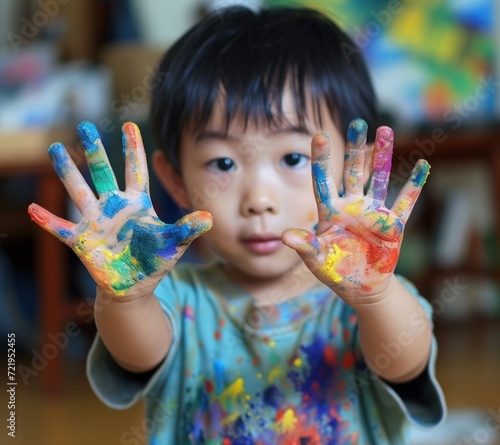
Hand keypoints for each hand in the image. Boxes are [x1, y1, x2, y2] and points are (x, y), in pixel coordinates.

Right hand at [28, 121, 211, 298]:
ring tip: (55, 149)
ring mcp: (96, 221)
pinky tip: (32, 208)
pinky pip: (61, 229)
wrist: (135, 286)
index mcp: (137, 203)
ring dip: (67, 171)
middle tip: (84, 125)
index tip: (129, 124)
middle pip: (103, 172)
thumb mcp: (173, 243)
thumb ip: (187, 230)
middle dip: (94, 150)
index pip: (136, 170)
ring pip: (79, 191)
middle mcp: (114, 206)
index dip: (132, 148)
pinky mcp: (82, 241)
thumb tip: (210, 218)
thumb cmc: (154, 261)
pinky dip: (47, 220)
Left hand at [282, 118, 428, 304]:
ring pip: (378, 179)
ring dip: (382, 157)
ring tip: (385, 131)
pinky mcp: (393, 225)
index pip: (323, 181)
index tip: (318, 135)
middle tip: (357, 122)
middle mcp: (351, 207)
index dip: (320, 159)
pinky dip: (414, 185)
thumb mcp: (316, 260)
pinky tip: (422, 165)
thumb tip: (284, 237)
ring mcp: (373, 213)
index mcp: (330, 212)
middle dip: (354, 148)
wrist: (361, 286)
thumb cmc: (334, 272)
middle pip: (352, 172)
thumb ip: (304, 246)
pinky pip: (405, 202)